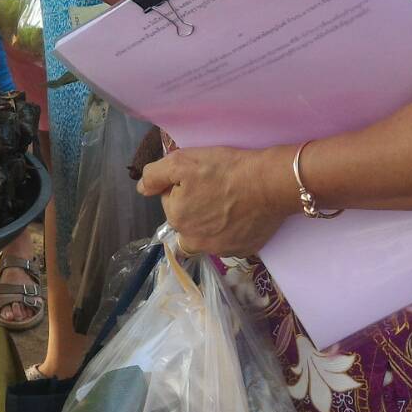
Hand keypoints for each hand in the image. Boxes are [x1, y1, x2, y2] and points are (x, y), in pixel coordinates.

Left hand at [137, 145, 297, 257]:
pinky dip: (232, 230)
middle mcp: (196, 242)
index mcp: (177, 220)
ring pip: (207, 235)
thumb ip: (154, 175)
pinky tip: (242, 214)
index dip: (182, 186)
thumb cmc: (225, 170)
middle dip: (194, 208)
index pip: (170, 202)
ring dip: (212, 222)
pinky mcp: (245, 250)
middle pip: (187, 222)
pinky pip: (230, 241)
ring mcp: (222, 250)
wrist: (270, 183)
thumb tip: (142, 189)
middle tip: (214, 189)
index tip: (200, 177)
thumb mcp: (182, 161)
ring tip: (228, 202)